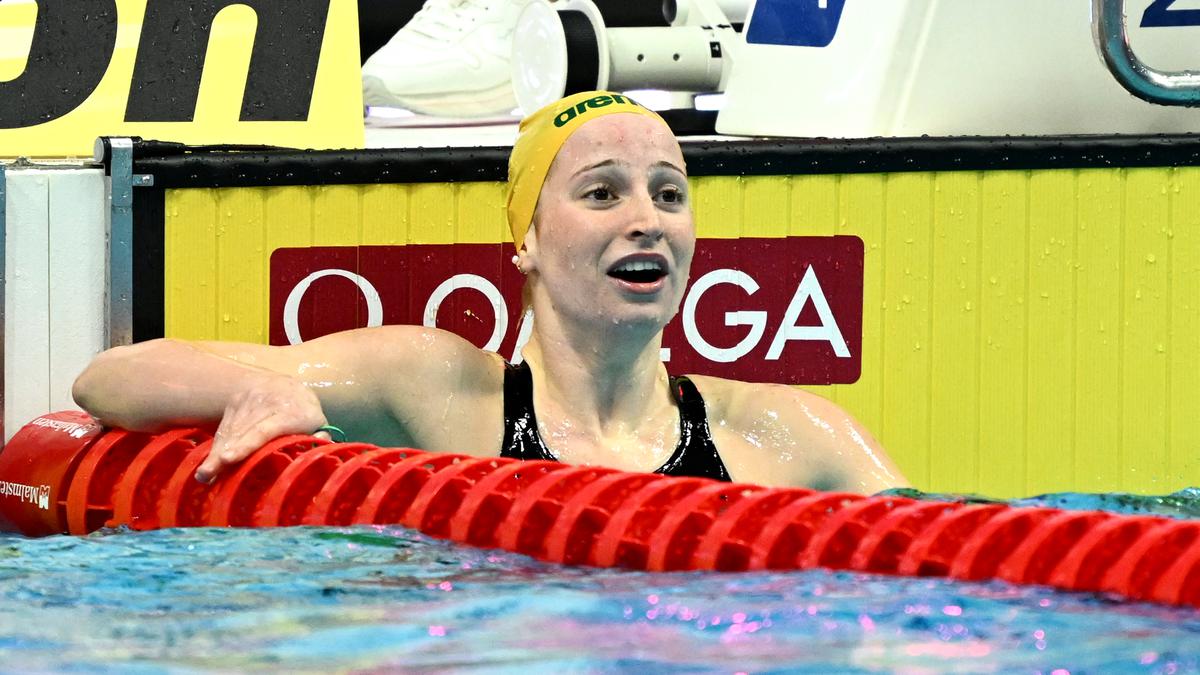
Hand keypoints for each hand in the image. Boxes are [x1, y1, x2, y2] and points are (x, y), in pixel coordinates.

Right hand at [195, 374, 327, 483]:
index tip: (229, 458)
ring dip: (216, 452)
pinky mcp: (235, 402)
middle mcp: (267, 403)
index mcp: (291, 412)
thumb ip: (320, 434)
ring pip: (230, 429)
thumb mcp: (317, 421)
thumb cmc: (304, 412)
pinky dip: (217, 444)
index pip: (265, 429)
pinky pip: (225, 426)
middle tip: (207, 473)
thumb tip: (323, 442)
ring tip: (205, 474)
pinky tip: (211, 461)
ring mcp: (249, 401)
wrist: (284, 385)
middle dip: (224, 453)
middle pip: (242, 432)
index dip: (247, 444)